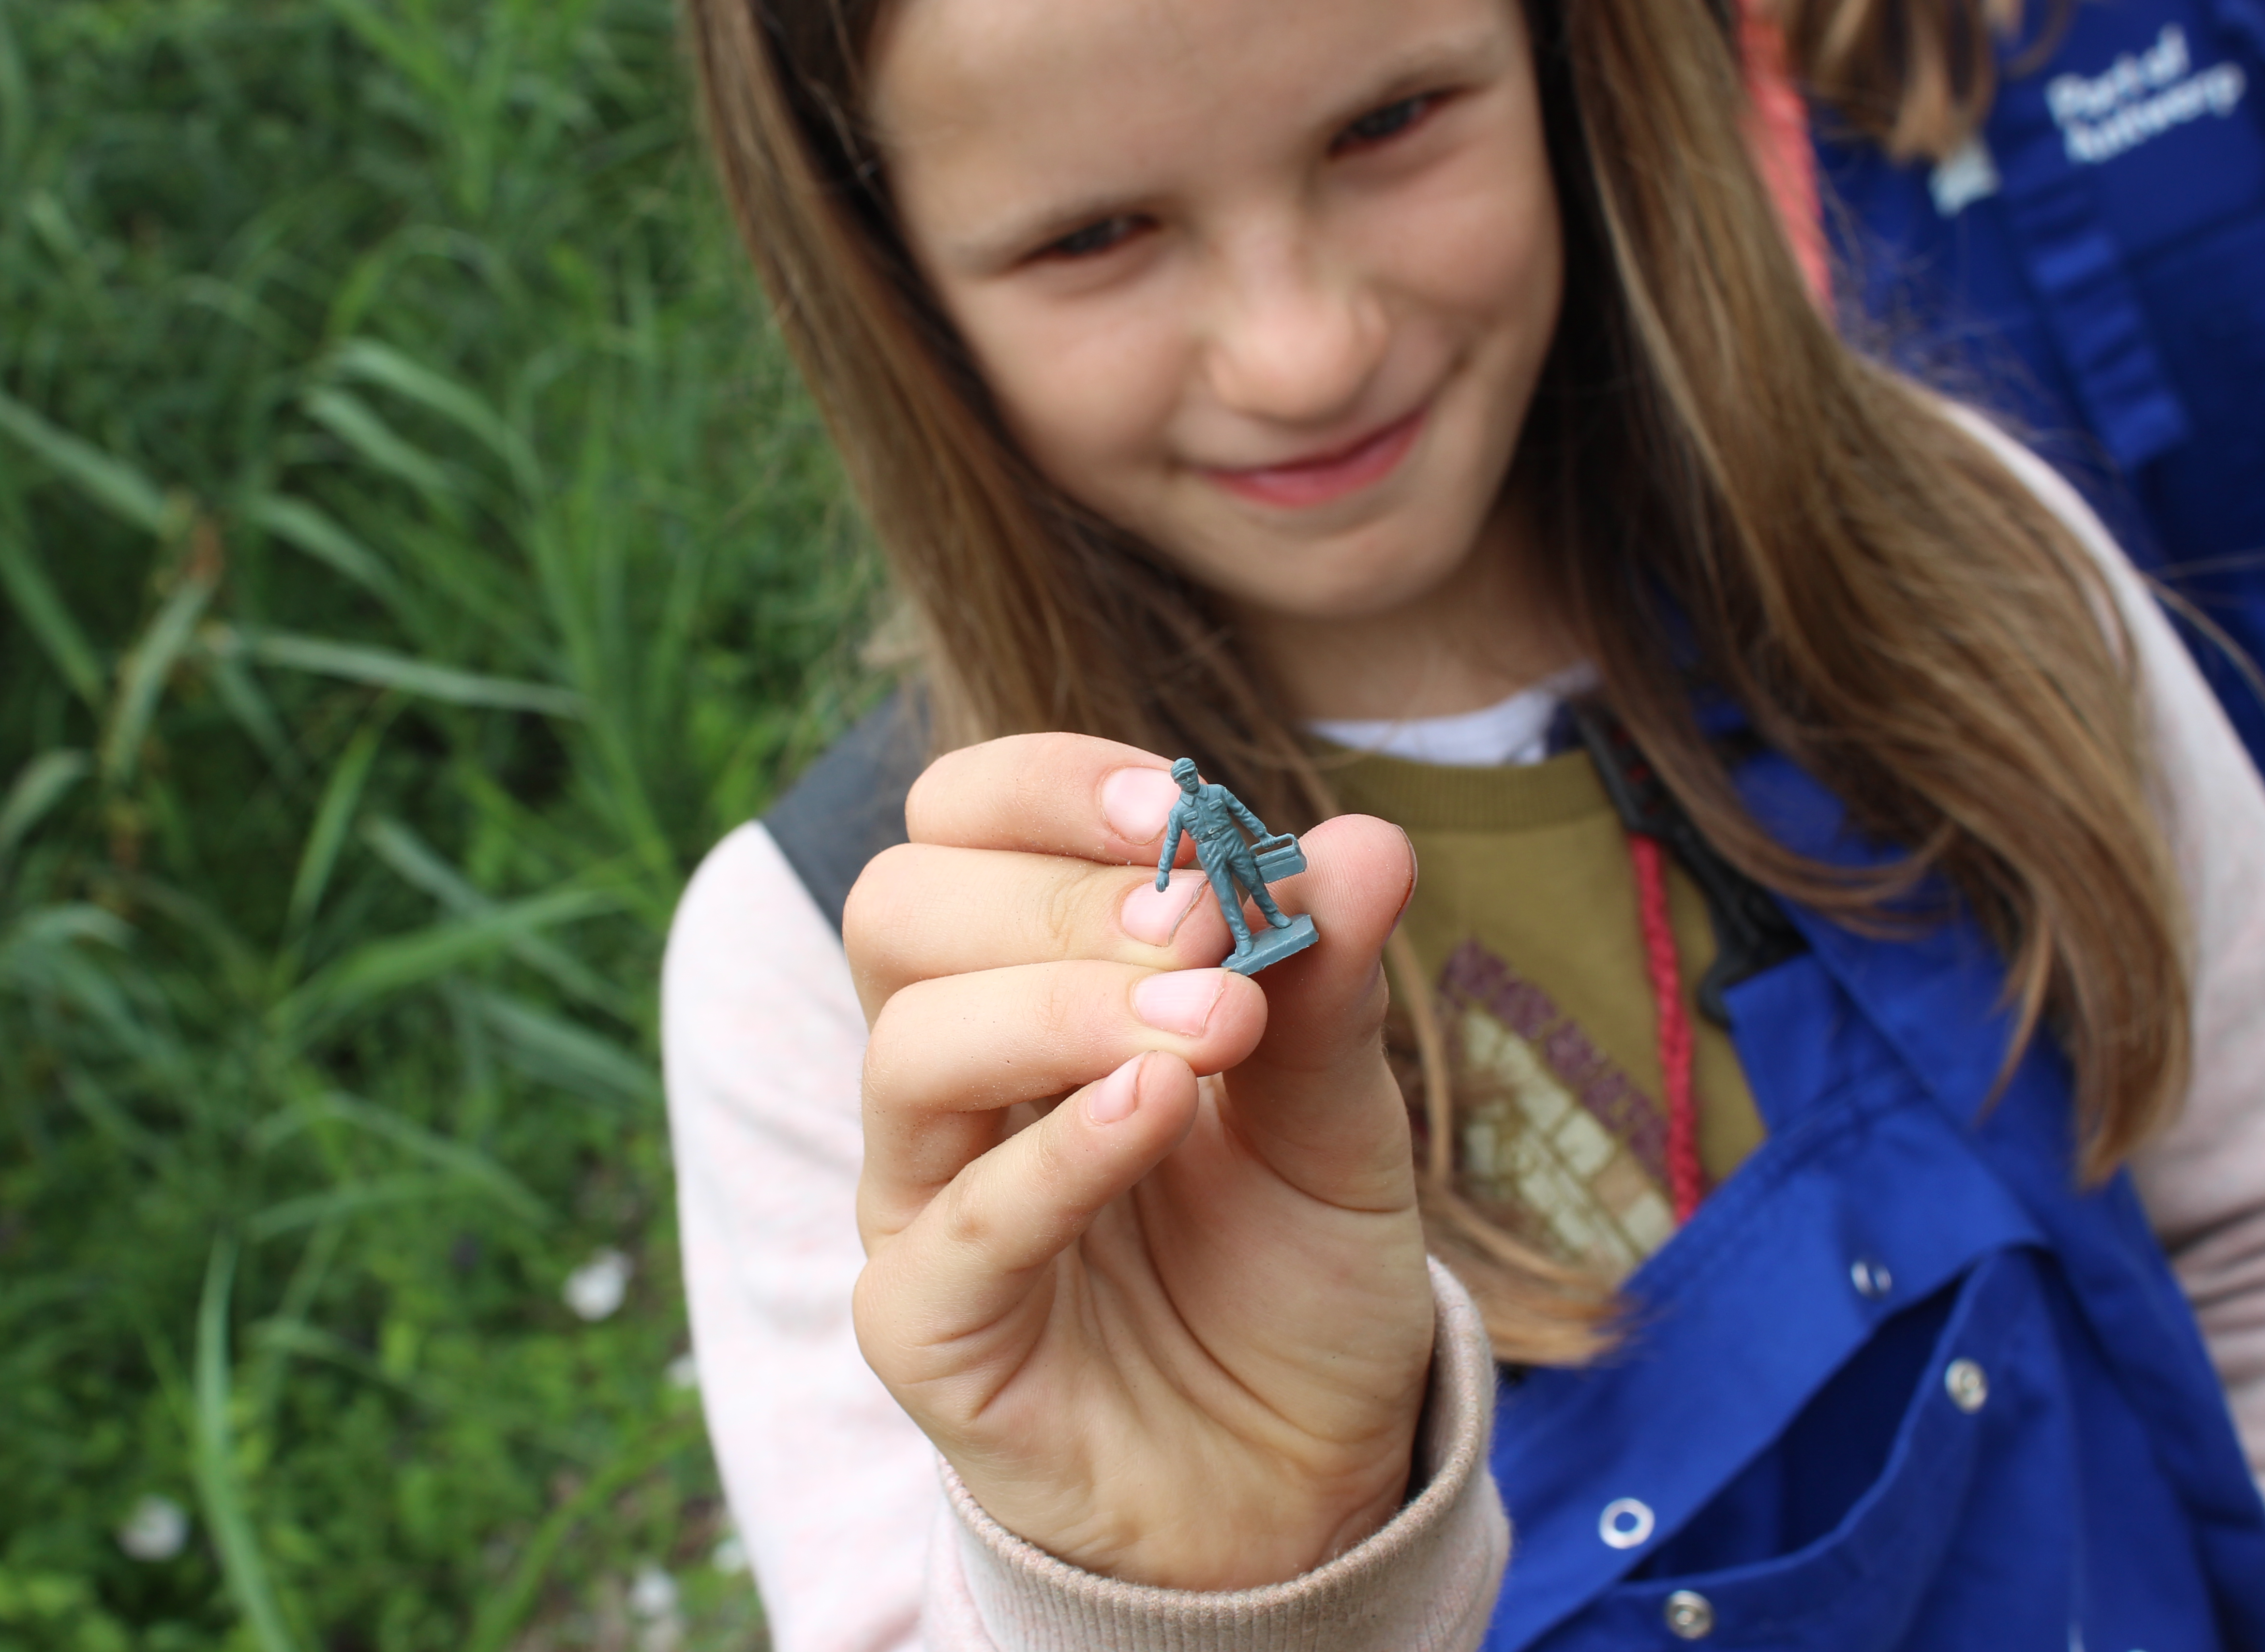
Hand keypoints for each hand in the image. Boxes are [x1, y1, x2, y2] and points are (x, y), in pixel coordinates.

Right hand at [846, 733, 1431, 1590]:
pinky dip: (1057, 1153)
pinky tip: (1157, 1109)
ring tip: (1209, 1030)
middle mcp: (949, 1074)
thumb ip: (1325, 985)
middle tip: (1206, 926)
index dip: (1046, 788)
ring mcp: (923, 1201)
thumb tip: (1364, 842)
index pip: (958, 822)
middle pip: (901, 906)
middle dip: (1056, 894)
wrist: (1299, 1476)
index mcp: (1022, 980)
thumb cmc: (1290, 1273)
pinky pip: (957, 1227)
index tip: (1174, 806)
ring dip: (1060, 1008)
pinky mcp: (930, 1330)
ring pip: (909, 1049)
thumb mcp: (1336, 1116)